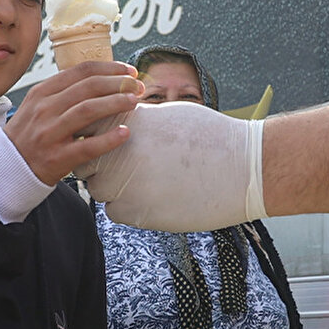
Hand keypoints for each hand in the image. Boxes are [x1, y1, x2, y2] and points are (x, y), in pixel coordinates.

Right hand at [3, 61, 142, 185]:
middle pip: (88, 87)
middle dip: (118, 83)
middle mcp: (44, 109)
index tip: (129, 71)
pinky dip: (108, 139)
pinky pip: (87, 146)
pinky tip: (125, 133)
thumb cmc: (30, 135)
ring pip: (88, 110)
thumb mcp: (38, 106)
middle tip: (137, 86)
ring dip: (115, 103)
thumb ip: (64, 92)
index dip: (109, 68)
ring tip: (134, 101)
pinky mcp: (56, 157)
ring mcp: (50, 133)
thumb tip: (103, 79)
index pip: (81, 71)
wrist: (7, 168)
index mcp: (42, 93)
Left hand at [82, 102, 265, 230]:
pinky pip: (115, 211)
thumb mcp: (169, 115)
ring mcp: (123, 184)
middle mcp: (116, 152)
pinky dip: (130, 207)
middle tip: (134, 167)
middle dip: (103, 166)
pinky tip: (156, 197)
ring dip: (116, 188)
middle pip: (87, 164)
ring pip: (100, 190)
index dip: (99, 139)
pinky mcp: (135, 212)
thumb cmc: (211, 137)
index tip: (117, 144)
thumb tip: (120, 123)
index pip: (88, 132)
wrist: (241, 169)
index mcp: (124, 122)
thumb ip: (137, 121)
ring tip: (150, 182)